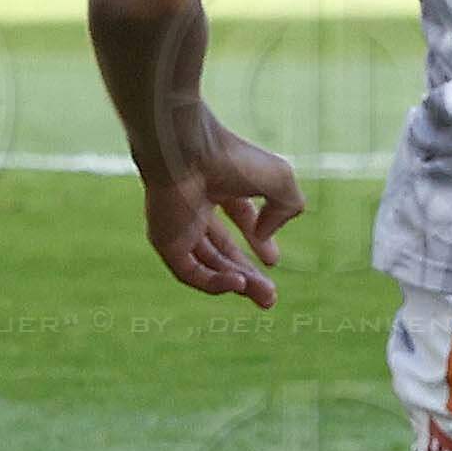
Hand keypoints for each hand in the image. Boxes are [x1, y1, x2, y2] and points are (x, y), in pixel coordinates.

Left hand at [141, 119, 302, 307]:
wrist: (185, 152)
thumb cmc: (231, 158)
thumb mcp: (280, 181)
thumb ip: (287, 208)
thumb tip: (264, 236)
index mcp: (219, 183)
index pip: (240, 215)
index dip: (259, 237)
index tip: (274, 259)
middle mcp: (195, 205)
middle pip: (223, 249)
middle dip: (249, 274)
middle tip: (270, 297)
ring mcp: (178, 225)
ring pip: (208, 265)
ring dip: (238, 284)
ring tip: (265, 297)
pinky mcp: (164, 242)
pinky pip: (189, 272)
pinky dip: (215, 283)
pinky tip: (238, 283)